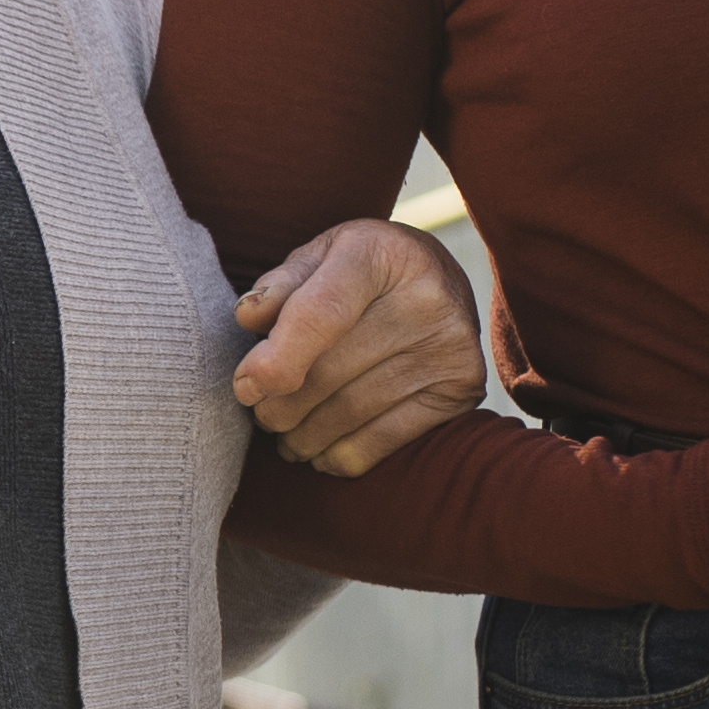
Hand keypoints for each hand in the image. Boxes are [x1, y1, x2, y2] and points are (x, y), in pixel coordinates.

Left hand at [228, 219, 486, 480]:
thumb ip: (281, 284)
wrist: (438, 279)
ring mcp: (449, 345)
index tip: (247, 388)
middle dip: (280, 406)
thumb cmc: (361, 273)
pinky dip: (340, 455)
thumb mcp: (319, 257)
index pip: (320, 315)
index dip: (276, 360)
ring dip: (304, 436)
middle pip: (328, 373)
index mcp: (378, 253)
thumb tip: (249, 318)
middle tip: (263, 413)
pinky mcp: (461, 389)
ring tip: (286, 435)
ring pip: (350, 412)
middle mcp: (423, 297)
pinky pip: (383, 440)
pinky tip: (320, 451)